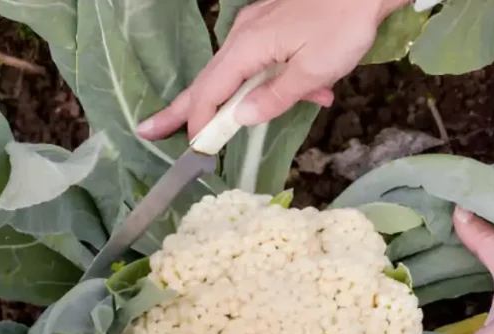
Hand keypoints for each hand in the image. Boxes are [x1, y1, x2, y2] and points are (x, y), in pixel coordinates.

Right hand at [136, 0, 410, 140]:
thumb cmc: (344, 24)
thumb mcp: (313, 70)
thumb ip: (275, 97)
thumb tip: (240, 118)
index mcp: (248, 47)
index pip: (210, 92)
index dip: (199, 122)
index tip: (194, 148)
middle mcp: (244, 35)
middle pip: (209, 81)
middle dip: (184, 110)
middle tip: (149, 130)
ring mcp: (258, 27)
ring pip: (243, 72)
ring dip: (264, 96)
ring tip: (308, 99)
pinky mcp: (276, 24)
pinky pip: (266, 60)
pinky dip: (284, 80)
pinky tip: (319, 88)